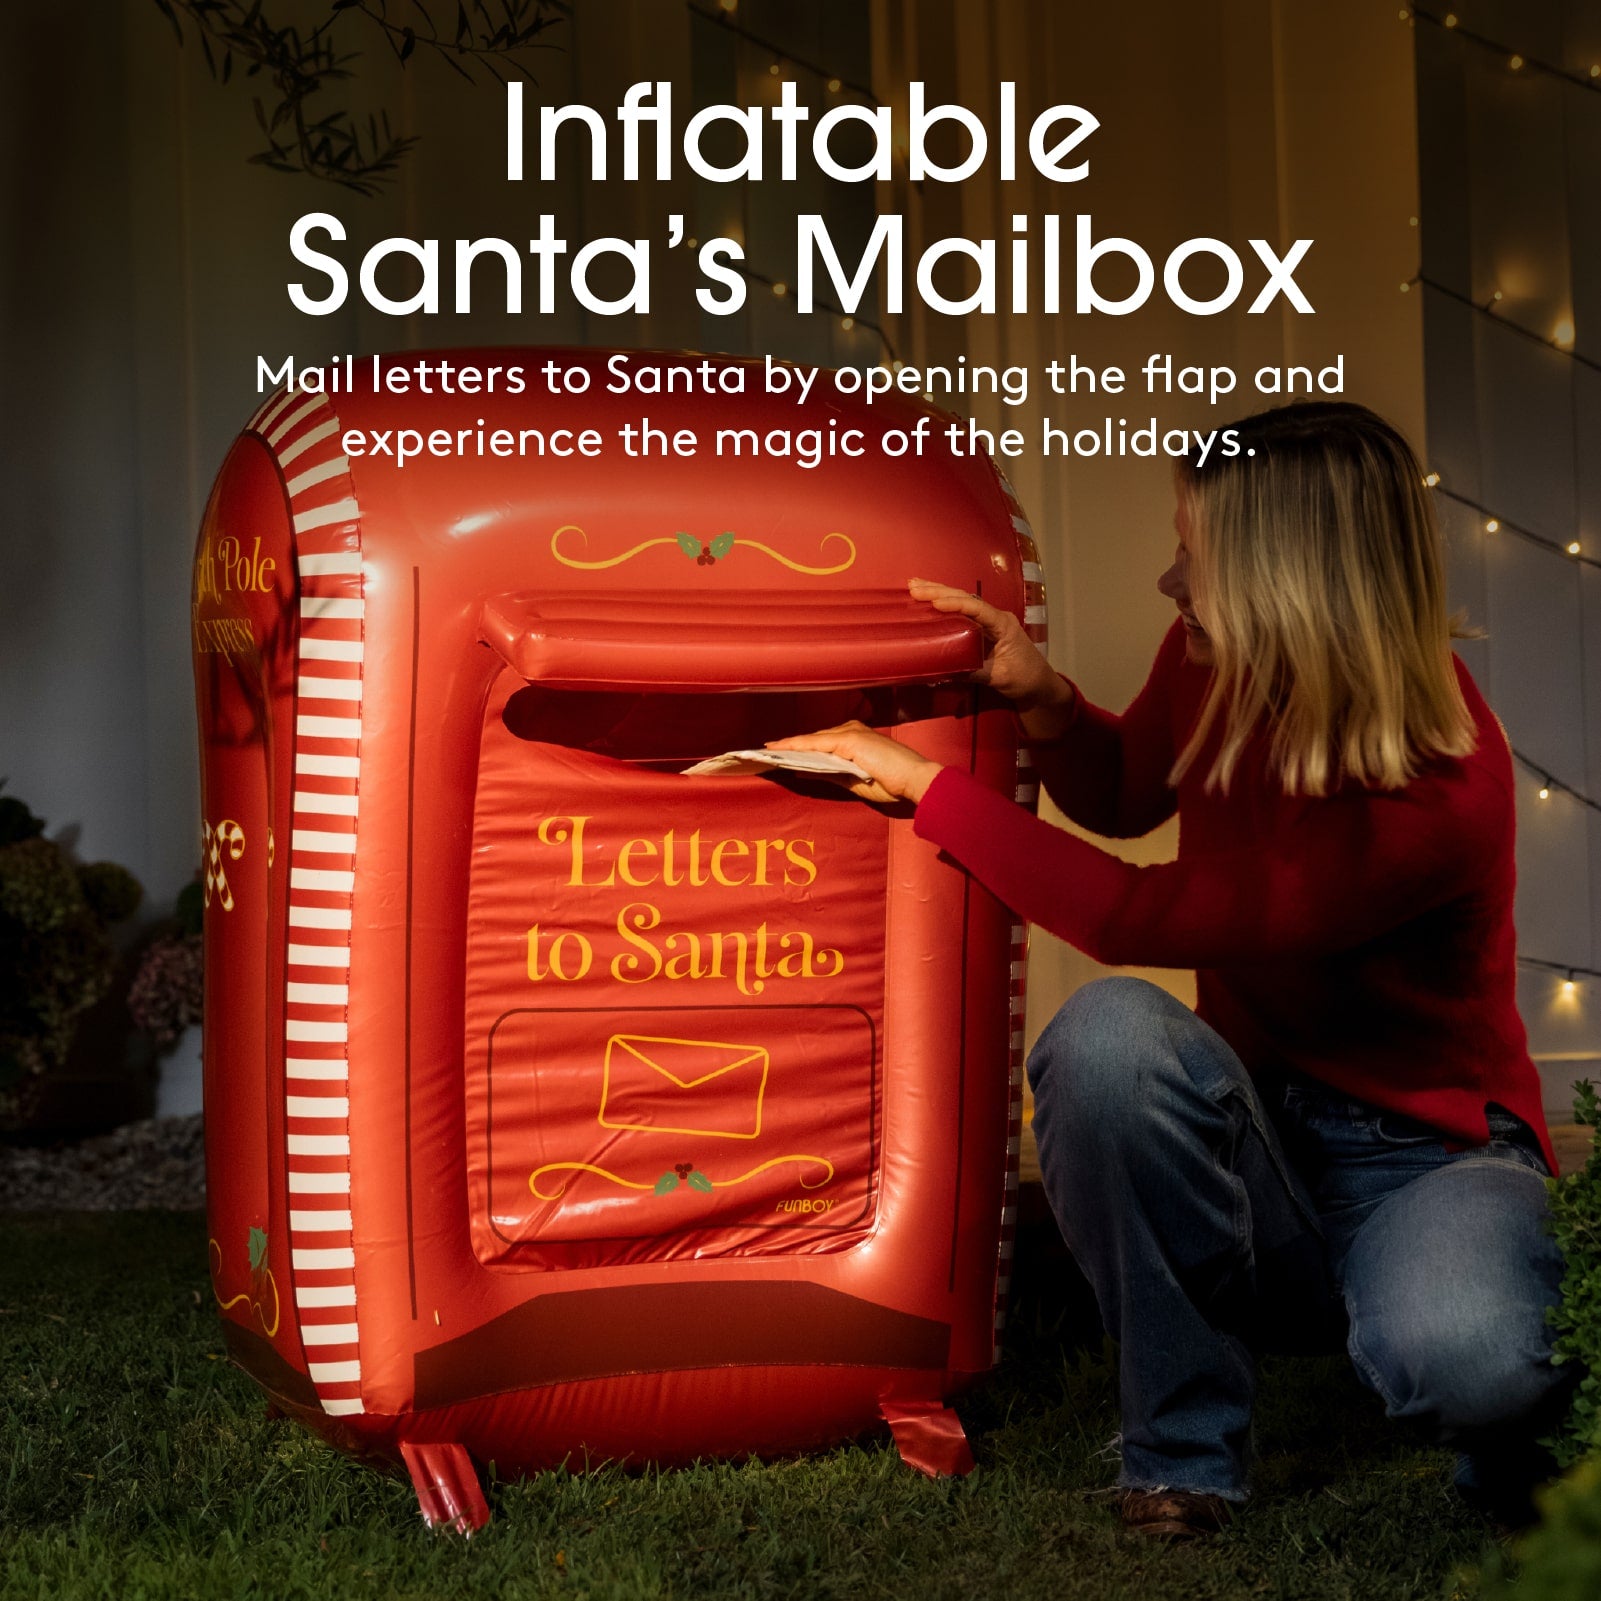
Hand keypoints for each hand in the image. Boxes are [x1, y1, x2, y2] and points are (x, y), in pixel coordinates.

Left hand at [765, 722, 942, 805]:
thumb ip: (831, 774)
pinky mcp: (848, 740)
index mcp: (855, 738)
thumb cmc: (893, 784)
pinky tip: (779, 751)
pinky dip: (796, 747)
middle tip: (764, 752)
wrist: (915, 781)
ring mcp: (850, 733)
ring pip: (810, 740)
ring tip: (765, 752)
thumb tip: (805, 772)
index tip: (776, 751)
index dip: (798, 747)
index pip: (820, 743)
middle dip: (789, 746)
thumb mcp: (855, 780)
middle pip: (813, 739)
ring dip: (787, 746)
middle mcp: (852, 730)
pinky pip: (815, 744)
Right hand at [907, 577, 1072, 736]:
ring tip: (914, 586)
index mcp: (1002, 624)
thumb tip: (942, 670)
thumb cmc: (1024, 678)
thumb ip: (972, 671)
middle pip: (965, 597)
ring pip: (962, 601)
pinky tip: (928, 601)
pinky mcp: (983, 628)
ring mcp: (989, 621)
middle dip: (939, 591)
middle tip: (914, 587)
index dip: (954, 603)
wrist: (1039, 684)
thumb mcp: (998, 677)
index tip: (934, 602)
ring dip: (938, 593)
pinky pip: (962, 612)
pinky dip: (944, 605)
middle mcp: (995, 616)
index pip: (976, 607)